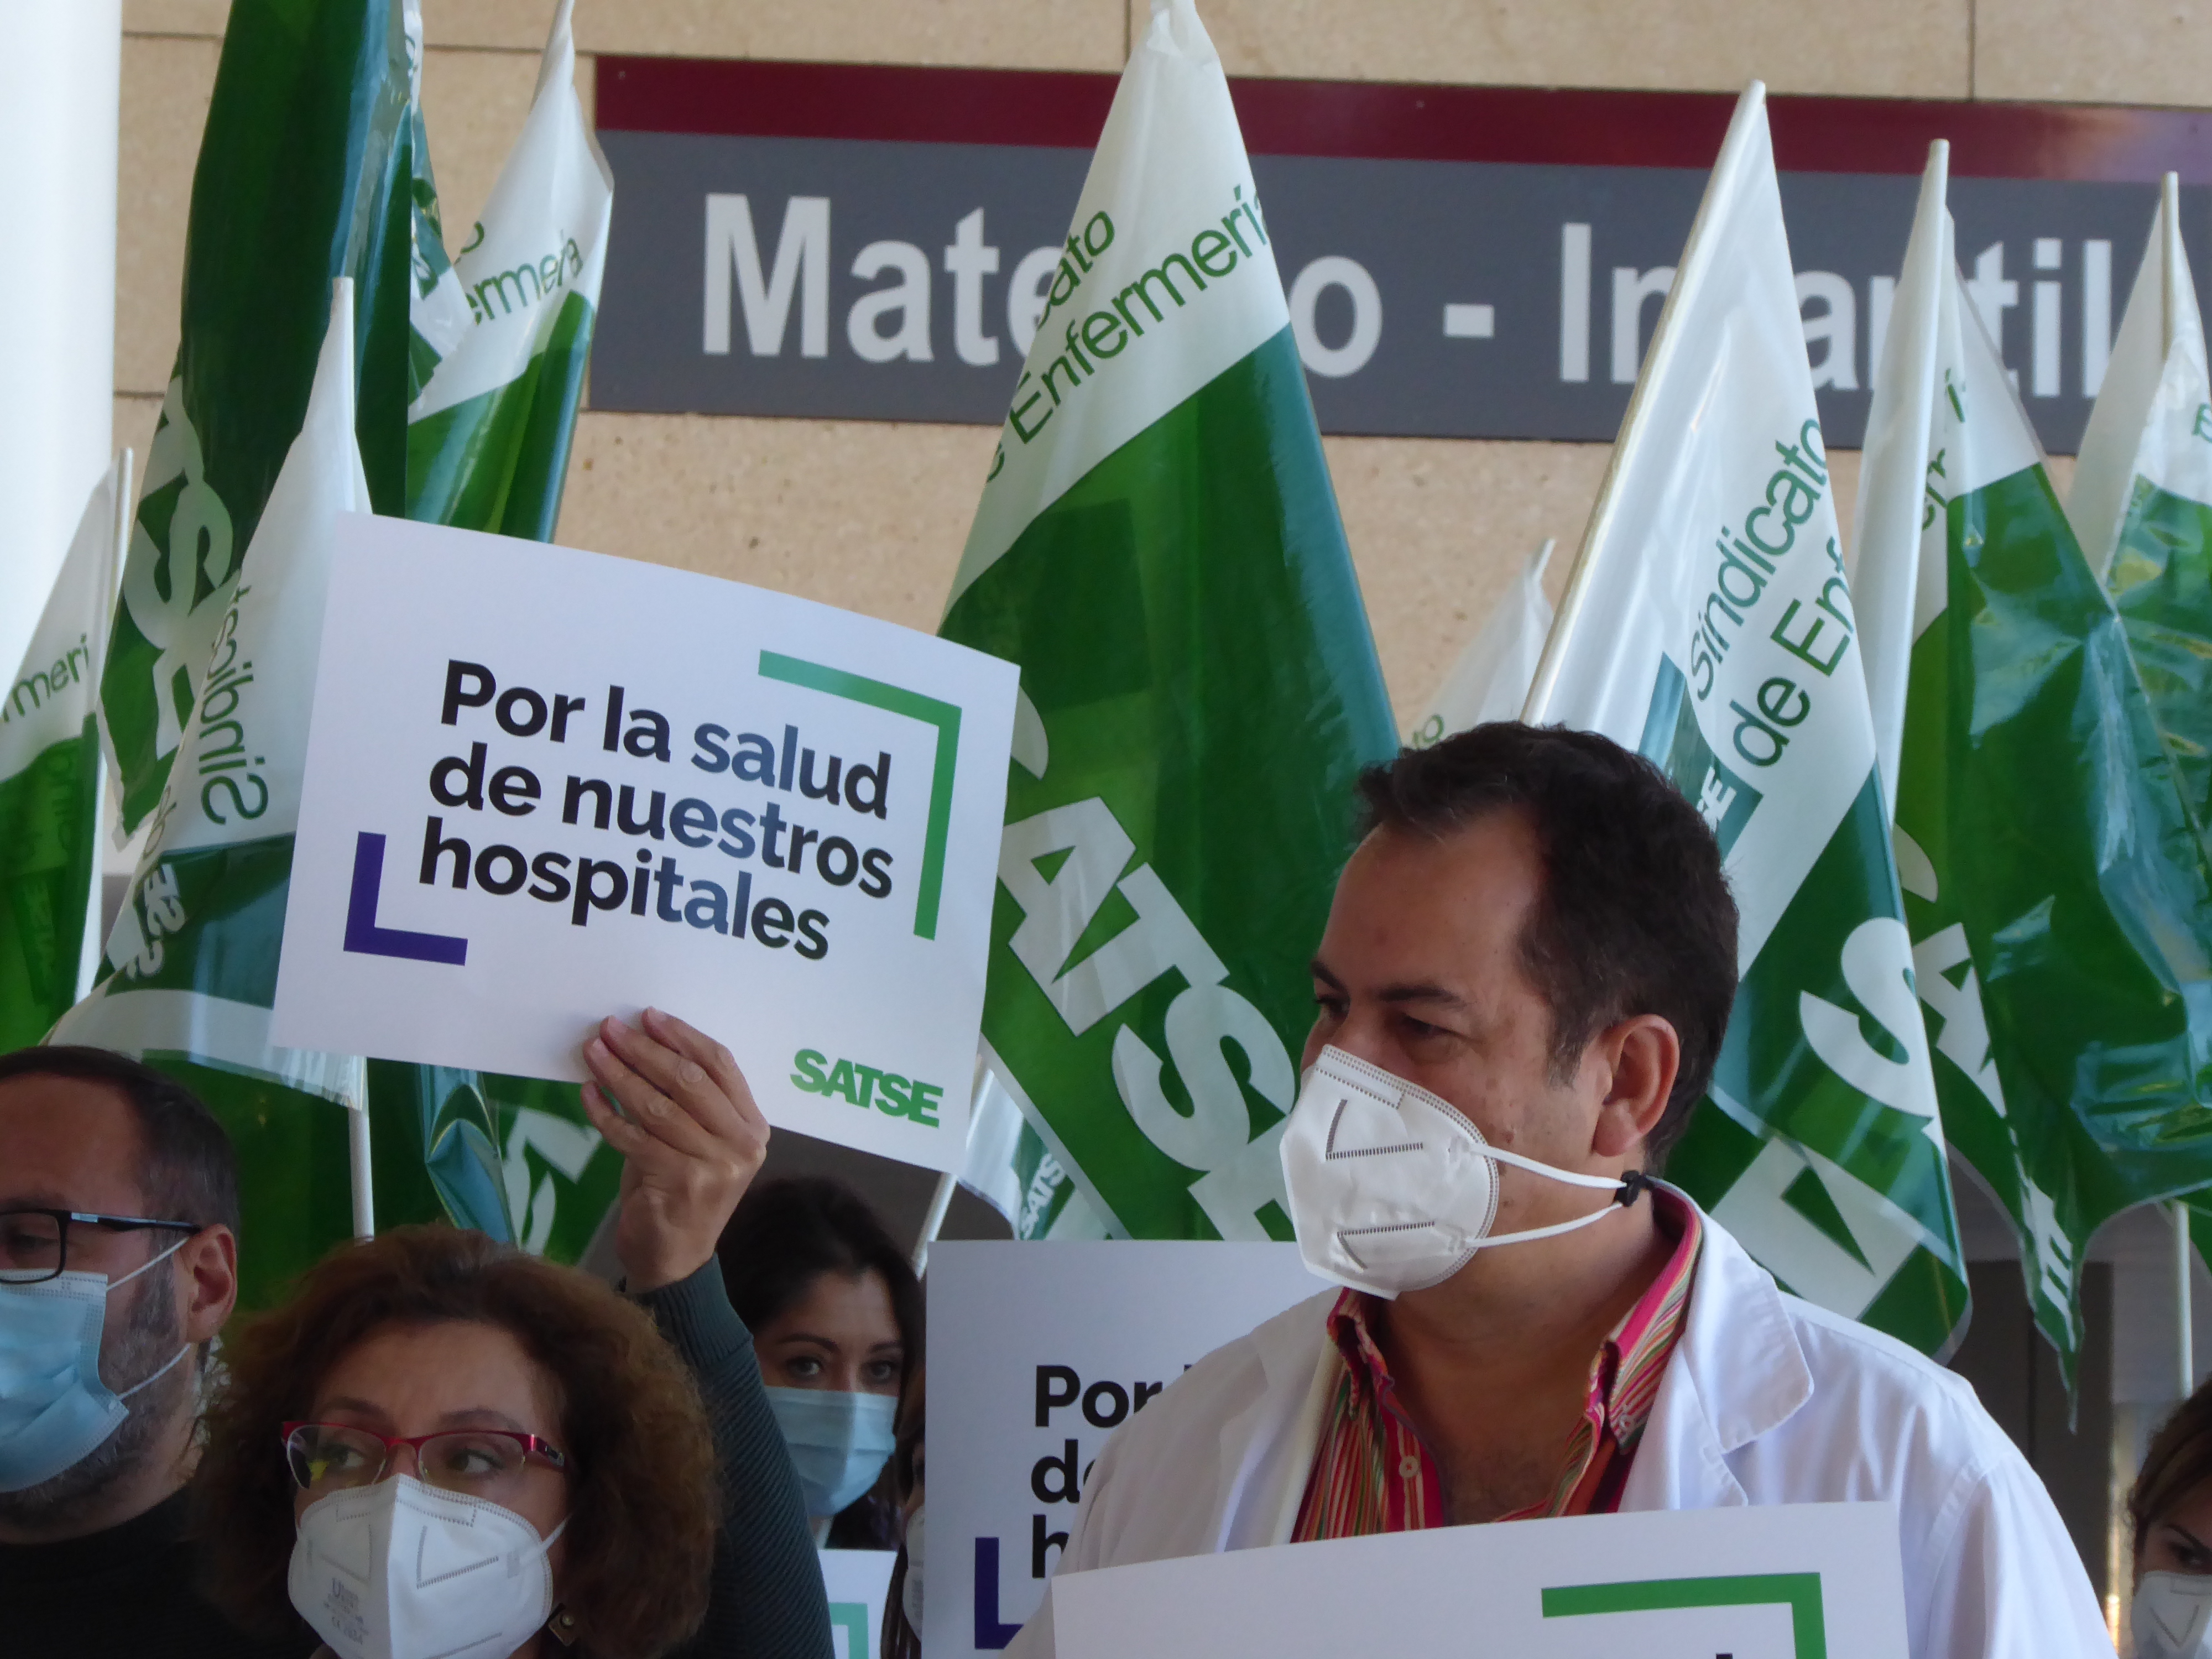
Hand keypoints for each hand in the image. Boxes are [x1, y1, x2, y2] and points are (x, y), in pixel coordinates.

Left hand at [579, 1007, 768, 1292]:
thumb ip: (684, 1101)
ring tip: (593, 1053)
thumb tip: (641, 1044)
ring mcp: (714, 1165)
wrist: (676, 1261)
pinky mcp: (679, 1183)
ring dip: (620, 1075)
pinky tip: (588, 1095)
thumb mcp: (697, 1142)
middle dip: (645, 1049)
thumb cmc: (682, 1193)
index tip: (648, 1017)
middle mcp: (741, 1143)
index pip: (720, 1065)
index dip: (682, 1036)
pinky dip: (606, 1114)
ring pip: (658, 1105)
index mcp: (752, 1126)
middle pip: (689, 1080)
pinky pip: (634, 1137)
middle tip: (610, 1029)